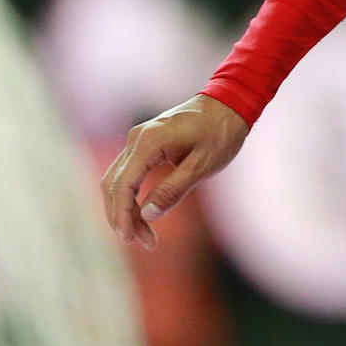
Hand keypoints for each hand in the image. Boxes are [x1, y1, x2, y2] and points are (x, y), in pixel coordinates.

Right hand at [101, 93, 248, 249]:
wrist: (230, 103)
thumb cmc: (221, 133)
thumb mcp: (203, 165)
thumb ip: (174, 189)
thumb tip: (147, 215)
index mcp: (149, 142)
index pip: (123, 185)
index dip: (123, 215)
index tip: (130, 238)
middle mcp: (136, 138)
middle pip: (115, 185)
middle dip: (123, 217)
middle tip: (142, 242)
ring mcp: (138, 139)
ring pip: (118, 180)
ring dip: (125, 209)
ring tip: (144, 235)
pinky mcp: (144, 143)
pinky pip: (128, 173)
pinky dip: (131, 195)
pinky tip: (142, 215)